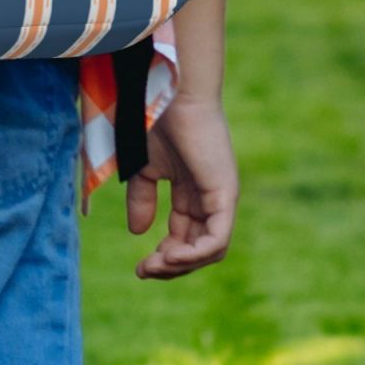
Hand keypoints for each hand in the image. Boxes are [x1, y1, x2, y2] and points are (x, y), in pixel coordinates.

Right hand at [126, 93, 237, 279]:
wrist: (170, 93)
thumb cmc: (156, 120)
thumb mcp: (143, 168)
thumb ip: (142, 198)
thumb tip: (138, 233)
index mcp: (193, 192)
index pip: (184, 236)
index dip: (164, 256)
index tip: (140, 267)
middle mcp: (211, 198)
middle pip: (198, 249)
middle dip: (171, 266)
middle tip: (145, 271)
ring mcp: (221, 197)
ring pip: (211, 250)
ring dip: (182, 264)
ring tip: (156, 264)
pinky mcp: (226, 194)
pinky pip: (218, 239)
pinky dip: (196, 253)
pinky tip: (171, 256)